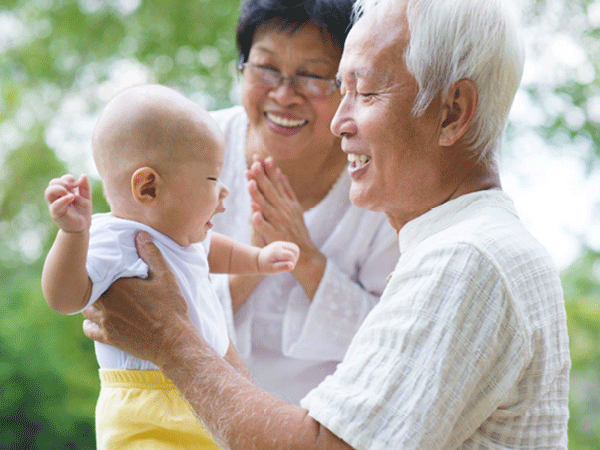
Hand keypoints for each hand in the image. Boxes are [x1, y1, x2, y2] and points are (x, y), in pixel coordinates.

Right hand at [45, 174, 91, 231]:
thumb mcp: (86, 198)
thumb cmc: (82, 212)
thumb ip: (84, 187)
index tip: (77, 184)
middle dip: (63, 182)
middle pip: (52, 183)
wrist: (82, 226)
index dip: (68, 178)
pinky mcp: (56, 213)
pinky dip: (62, 200)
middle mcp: (57, 197)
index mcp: (63, 192)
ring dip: (60, 189)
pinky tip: (71, 198)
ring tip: (71, 194)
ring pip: (48, 192)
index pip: (60, 179)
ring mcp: (55, 205)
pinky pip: (55, 205)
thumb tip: (83, 175)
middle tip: (73, 189)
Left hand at [82, 231, 194, 367]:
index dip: (101, 268)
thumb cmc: (171, 307)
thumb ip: (151, 254)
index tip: (106, 266)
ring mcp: (105, 322)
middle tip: (102, 281)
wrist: (173, 342)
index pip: (98, 271)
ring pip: (86, 309)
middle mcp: (106, 303)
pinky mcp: (108, 338)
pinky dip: (91, 324)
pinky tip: (101, 319)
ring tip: (102, 298)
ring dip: (91, 303)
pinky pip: (89, 329)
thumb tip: (140, 234)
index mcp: (118, 285)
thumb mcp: (166, 277)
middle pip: (89, 290)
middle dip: (94, 285)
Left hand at [246, 156, 315, 257]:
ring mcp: (279, 223)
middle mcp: (283, 210)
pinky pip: (265, 228)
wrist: (305, 253)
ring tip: (250, 183)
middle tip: (254, 164)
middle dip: (262, 177)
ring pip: (266, 207)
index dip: (268, 170)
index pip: (276, 183)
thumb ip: (287, 190)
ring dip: (258, 195)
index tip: (261, 158)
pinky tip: (253, 213)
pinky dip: (259, 221)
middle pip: (270, 191)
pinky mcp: (275, 236)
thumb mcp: (295, 207)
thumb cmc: (297, 229)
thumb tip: (281, 173)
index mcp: (287, 202)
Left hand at [257, 241, 299, 273]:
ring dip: (294, 256)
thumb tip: (292, 266)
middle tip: (287, 265)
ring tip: (287, 262)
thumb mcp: (272, 269)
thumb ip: (282, 267)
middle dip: (294, 259)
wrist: (258, 259)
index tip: (286, 268)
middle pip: (295, 250)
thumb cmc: (265, 266)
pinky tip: (286, 258)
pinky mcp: (282, 243)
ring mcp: (280, 243)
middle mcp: (279, 245)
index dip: (292, 263)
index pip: (291, 255)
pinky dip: (292, 253)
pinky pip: (293, 247)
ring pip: (295, 248)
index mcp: (276, 251)